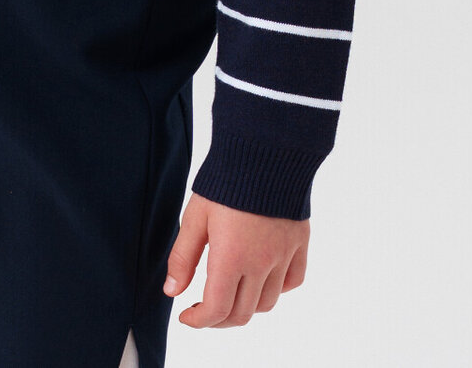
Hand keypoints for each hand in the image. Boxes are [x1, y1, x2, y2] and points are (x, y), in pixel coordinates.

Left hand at [163, 191, 308, 326]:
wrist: (264, 150)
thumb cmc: (225, 179)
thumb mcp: (195, 216)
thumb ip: (183, 257)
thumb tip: (172, 291)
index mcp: (231, 258)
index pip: (217, 310)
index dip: (198, 321)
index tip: (186, 316)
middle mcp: (261, 264)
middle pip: (242, 314)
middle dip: (219, 319)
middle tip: (203, 308)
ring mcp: (284, 256)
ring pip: (268, 303)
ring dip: (246, 307)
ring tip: (230, 292)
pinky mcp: (299, 244)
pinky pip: (291, 282)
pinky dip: (276, 290)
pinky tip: (261, 277)